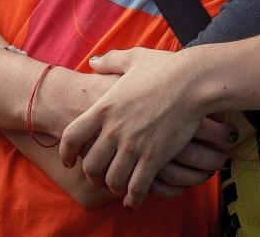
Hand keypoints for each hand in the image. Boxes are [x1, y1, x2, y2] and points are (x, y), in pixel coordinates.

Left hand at [58, 47, 238, 208]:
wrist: (193, 82)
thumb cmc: (166, 69)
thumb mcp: (133, 59)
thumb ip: (110, 61)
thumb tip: (93, 62)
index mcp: (104, 107)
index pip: (70, 137)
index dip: (66, 152)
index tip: (69, 160)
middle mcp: (114, 130)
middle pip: (90, 165)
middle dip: (92, 175)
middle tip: (98, 177)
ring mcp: (133, 146)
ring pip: (112, 180)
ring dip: (113, 187)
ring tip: (118, 186)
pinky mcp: (154, 158)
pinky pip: (136, 188)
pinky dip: (132, 199)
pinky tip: (133, 200)